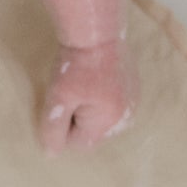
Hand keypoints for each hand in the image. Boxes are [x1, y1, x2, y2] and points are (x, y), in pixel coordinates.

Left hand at [39, 38, 137, 154]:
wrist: (96, 31)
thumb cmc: (75, 65)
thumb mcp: (58, 99)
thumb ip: (53, 129)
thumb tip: (52, 154)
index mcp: (109, 122)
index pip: (79, 143)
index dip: (63, 127)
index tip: (60, 103)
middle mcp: (127, 116)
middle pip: (93, 132)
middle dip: (78, 118)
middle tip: (69, 93)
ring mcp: (133, 100)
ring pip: (102, 117)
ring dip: (89, 107)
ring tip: (81, 84)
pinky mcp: (133, 86)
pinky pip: (112, 102)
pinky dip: (100, 95)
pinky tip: (92, 78)